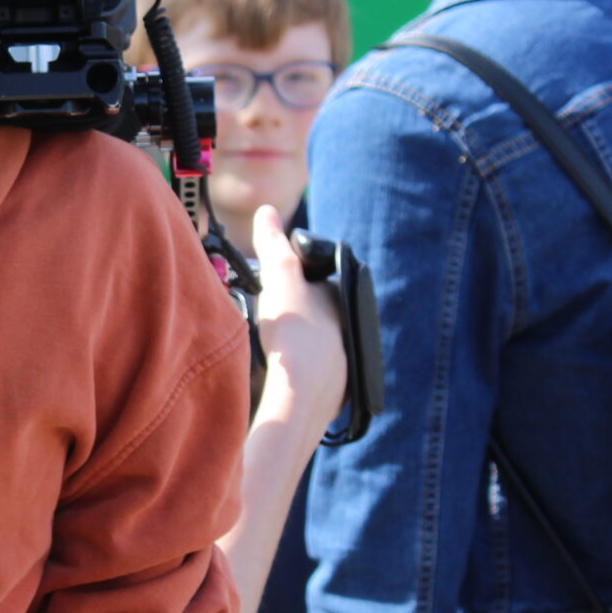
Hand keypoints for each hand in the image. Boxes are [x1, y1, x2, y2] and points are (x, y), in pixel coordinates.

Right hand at [250, 206, 345, 428]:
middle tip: (261, 317)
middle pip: (313, 316)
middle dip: (290, 314)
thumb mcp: (281, 280)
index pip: (316, 284)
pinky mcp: (330, 400)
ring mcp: (343, 370)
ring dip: (289, 346)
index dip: (290, 281)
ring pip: (310, 349)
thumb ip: (274, 246)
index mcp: (345, 306)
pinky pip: (306, 380)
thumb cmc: (295, 337)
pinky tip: (272, 375)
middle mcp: (350, 336)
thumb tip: (267, 212)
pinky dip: (291, 375)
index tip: (266, 286)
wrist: (300, 399)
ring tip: (264, 345)